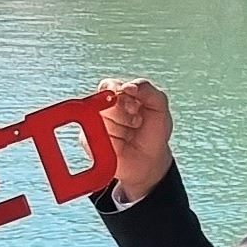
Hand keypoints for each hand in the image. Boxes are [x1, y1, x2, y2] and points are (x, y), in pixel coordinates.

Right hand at [96, 77, 173, 202]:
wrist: (149, 160)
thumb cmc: (153, 132)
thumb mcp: (159, 106)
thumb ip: (147, 89)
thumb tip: (127, 86)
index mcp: (118, 94)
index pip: (109, 86)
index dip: (120, 95)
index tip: (135, 107)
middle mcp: (104, 107)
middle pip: (103, 102)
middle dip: (123, 113)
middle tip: (137, 123)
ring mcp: (94, 123)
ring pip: (99, 119)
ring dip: (120, 129)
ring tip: (130, 135)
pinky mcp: (88, 140)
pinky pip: (93, 135)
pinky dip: (112, 141)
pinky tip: (120, 145)